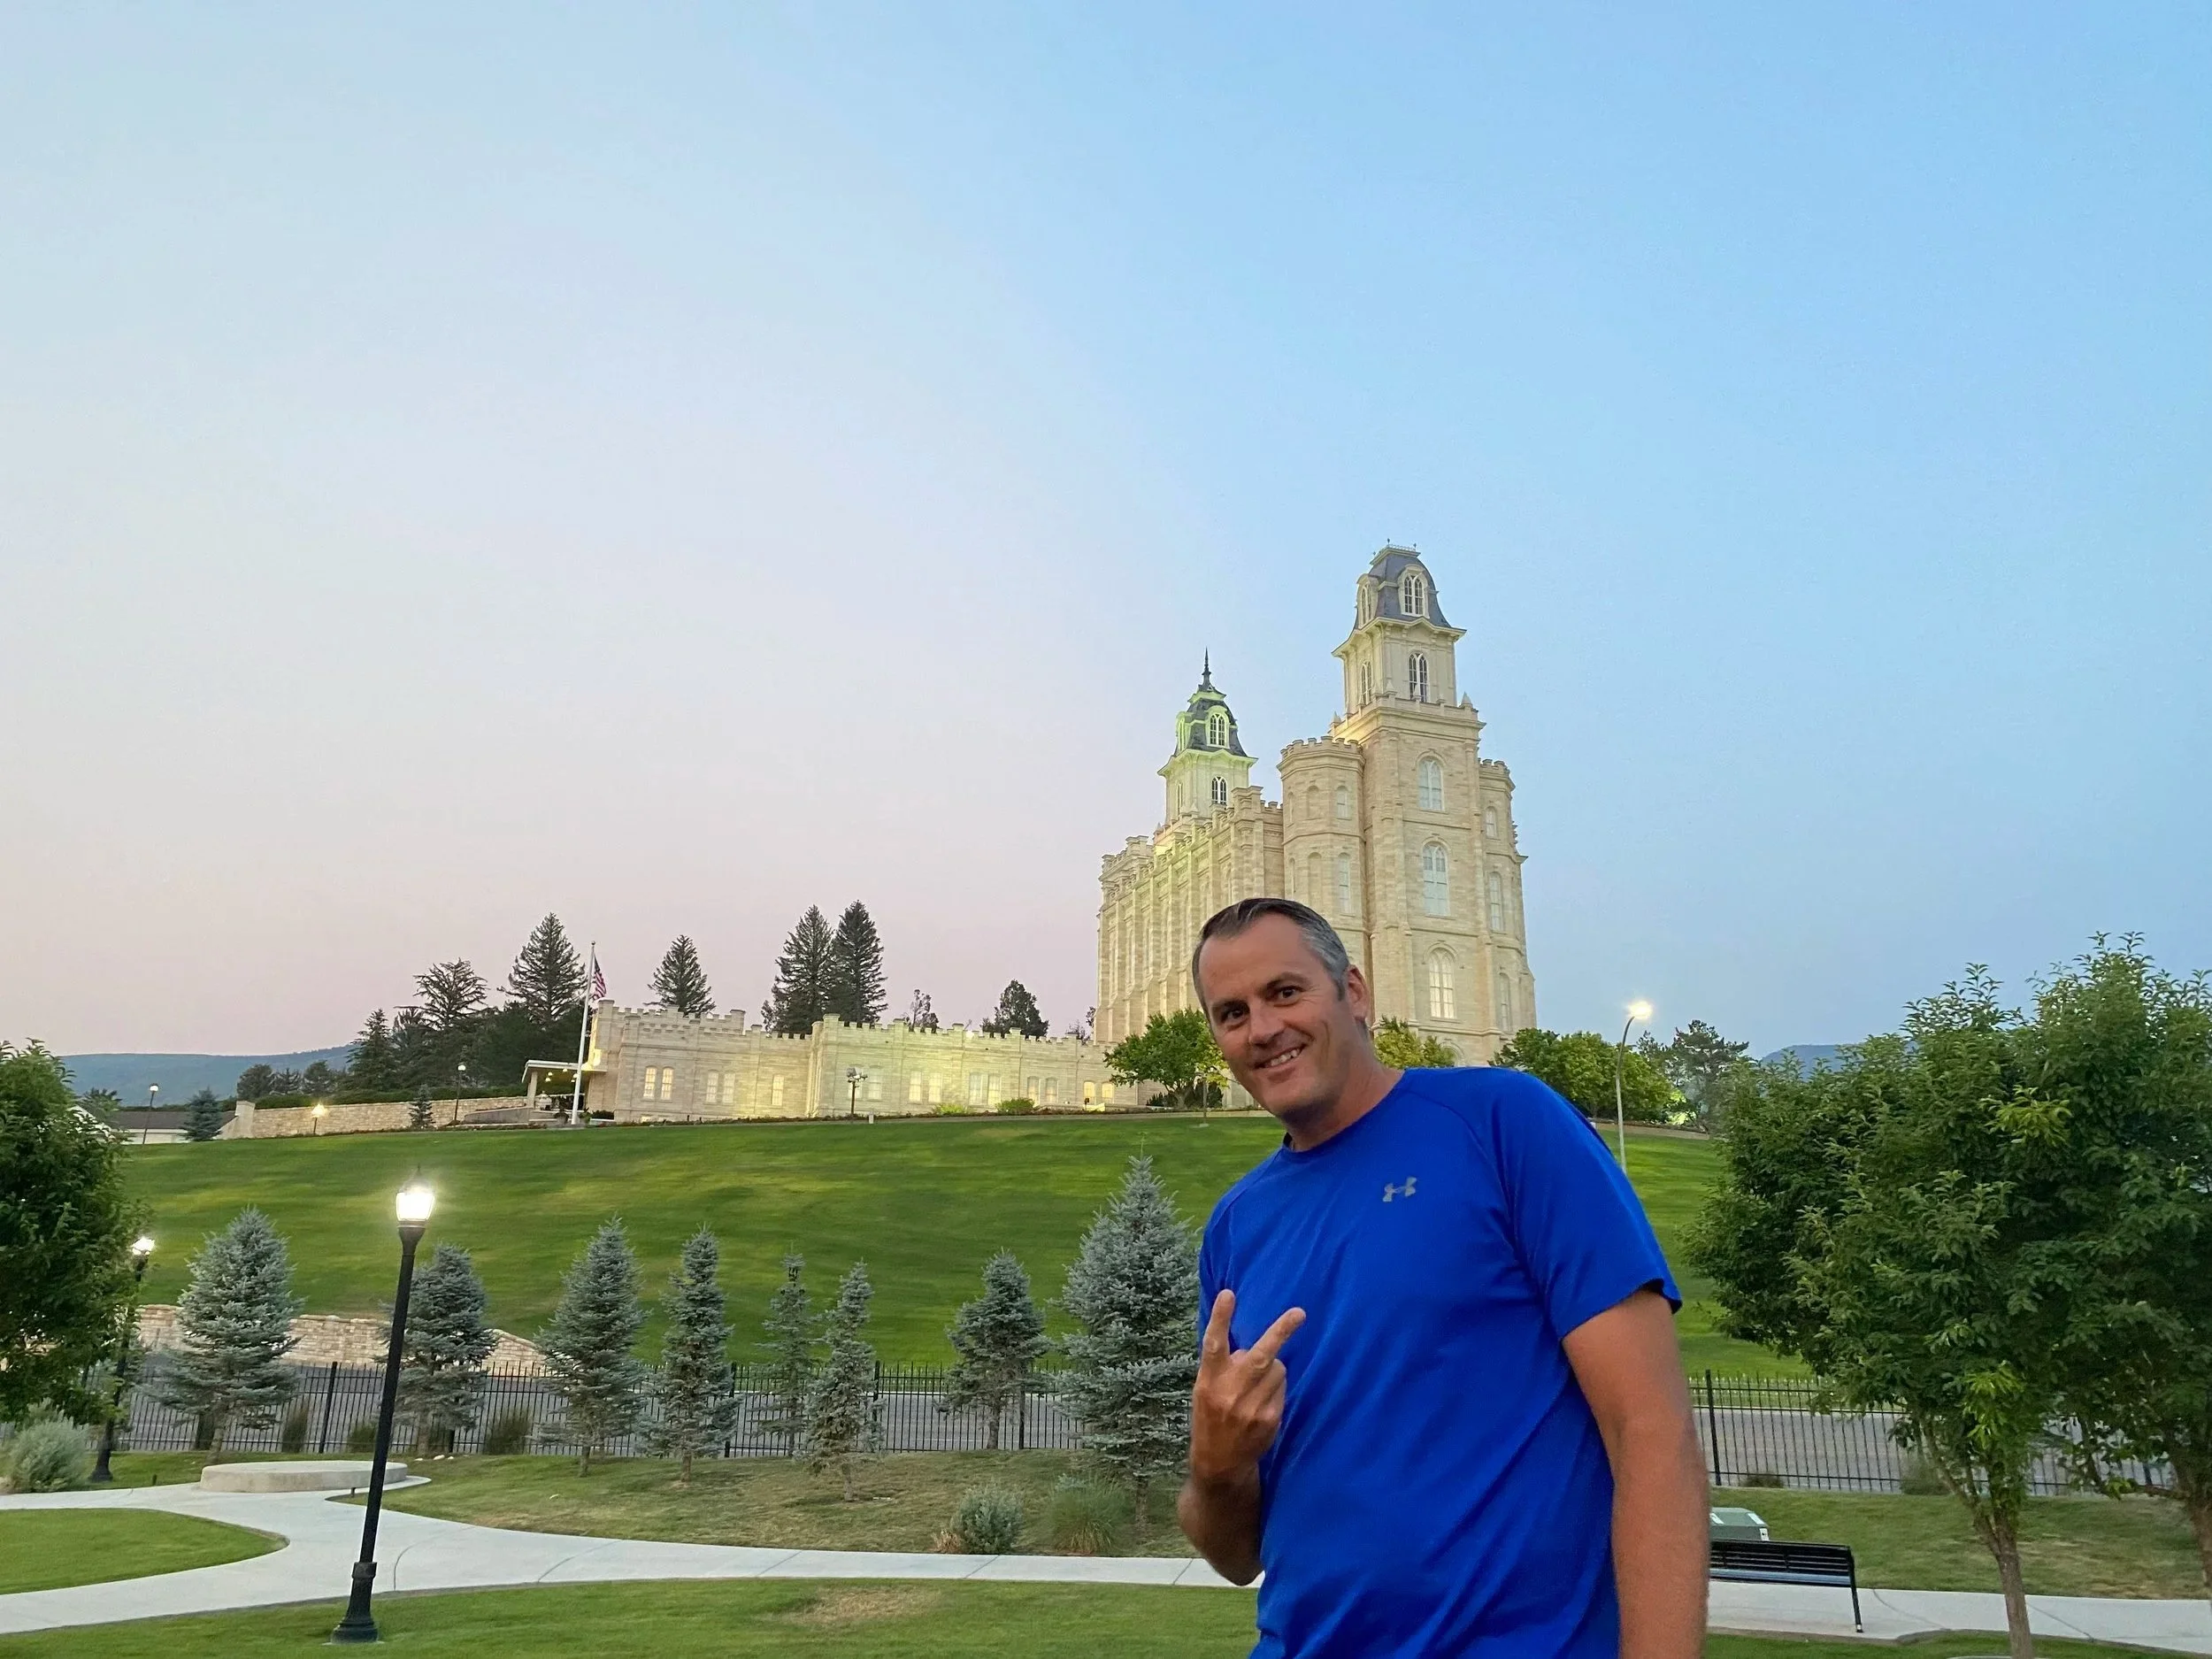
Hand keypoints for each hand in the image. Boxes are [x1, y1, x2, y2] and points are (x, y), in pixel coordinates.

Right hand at [1189, 1289, 1305, 1484]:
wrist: (1219, 1463)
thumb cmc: (1210, 1418)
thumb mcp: (1205, 1390)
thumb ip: (1222, 1368)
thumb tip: (1249, 1349)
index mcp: (1209, 1380)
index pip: (1213, 1344)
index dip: (1221, 1318)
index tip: (1228, 1294)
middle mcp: (1230, 1392)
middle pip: (1260, 1355)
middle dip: (1281, 1332)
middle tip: (1299, 1313)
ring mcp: (1252, 1407)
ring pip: (1277, 1370)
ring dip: (1273, 1368)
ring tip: (1259, 1383)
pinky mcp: (1269, 1419)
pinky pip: (1281, 1390)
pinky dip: (1276, 1388)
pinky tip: (1264, 1401)